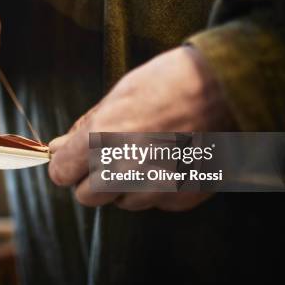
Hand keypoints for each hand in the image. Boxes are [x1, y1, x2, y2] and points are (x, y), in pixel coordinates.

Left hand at [48, 46, 235, 211]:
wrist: (228, 88)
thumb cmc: (169, 82)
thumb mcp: (119, 95)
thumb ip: (84, 128)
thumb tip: (56, 147)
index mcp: (101, 139)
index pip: (61, 174)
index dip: (67, 164)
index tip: (75, 158)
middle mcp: (125, 169)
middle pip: (87, 196)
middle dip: (93, 179)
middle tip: (113, 155)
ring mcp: (154, 187)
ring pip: (123, 201)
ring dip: (127, 184)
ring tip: (150, 151)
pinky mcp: (181, 197)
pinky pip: (155, 202)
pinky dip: (159, 187)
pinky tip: (173, 159)